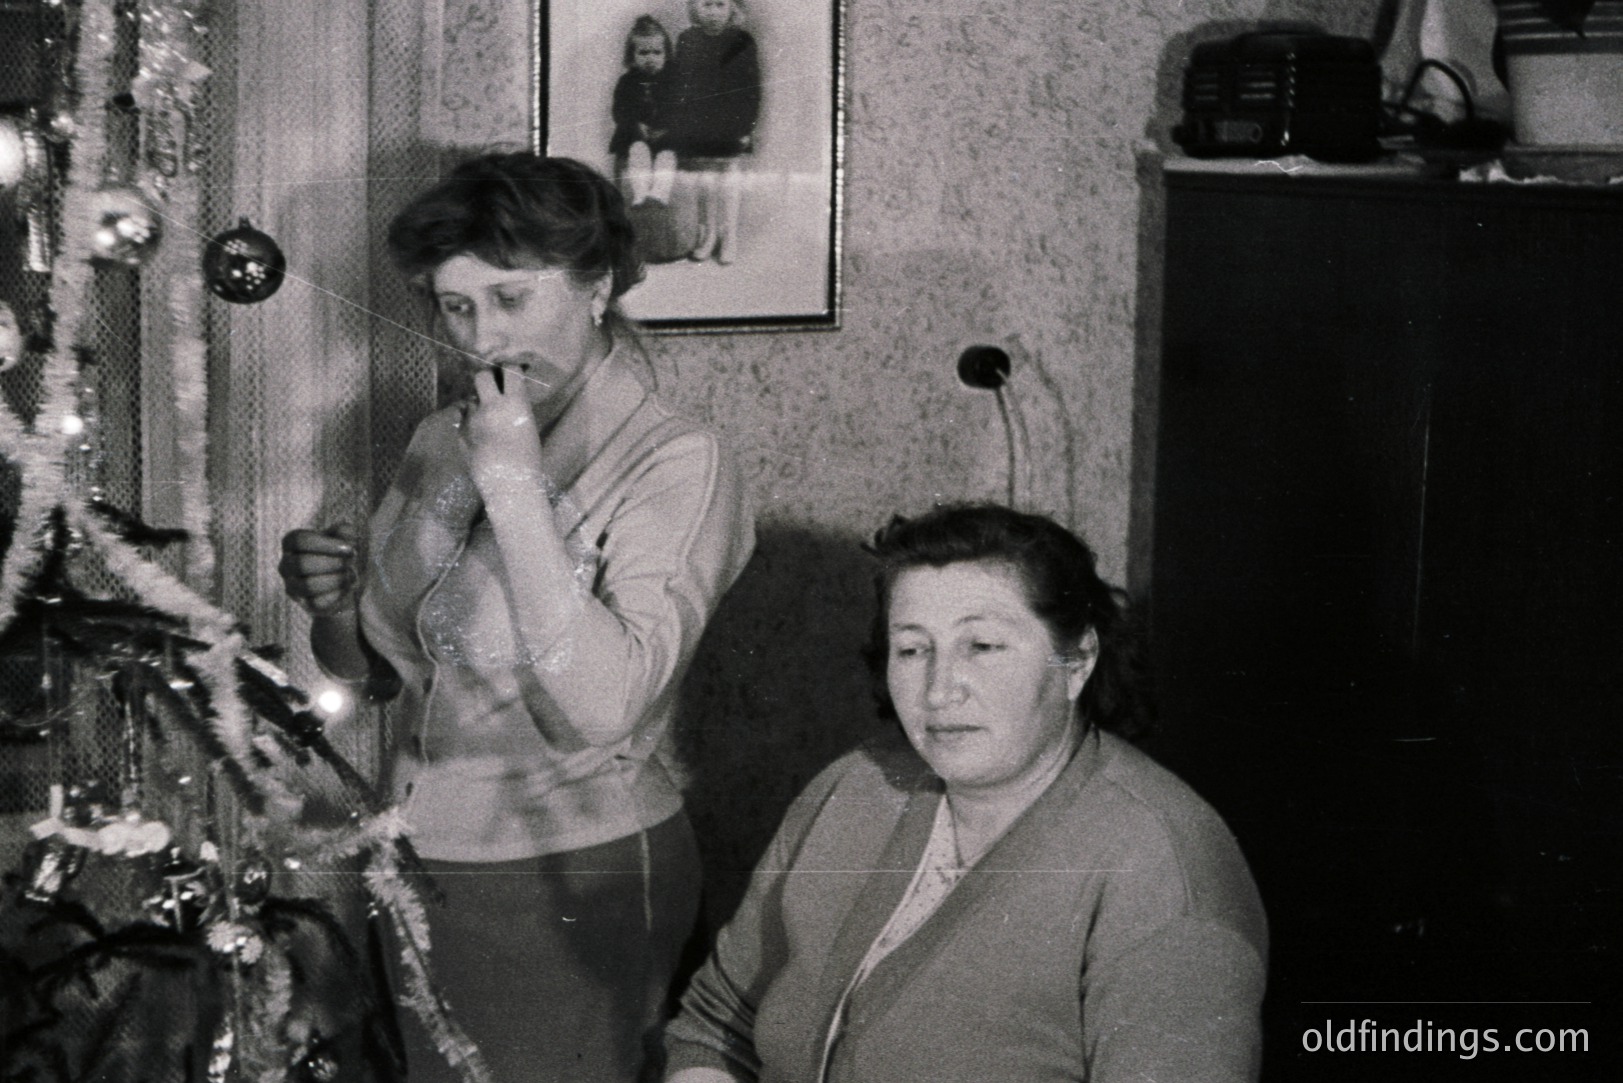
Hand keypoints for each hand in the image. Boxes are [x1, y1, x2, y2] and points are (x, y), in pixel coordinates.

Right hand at [279, 525, 358, 614]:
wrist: (342, 583)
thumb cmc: (338, 555)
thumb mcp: (343, 539)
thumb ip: (345, 532)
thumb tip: (345, 530)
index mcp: (291, 543)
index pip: (300, 540)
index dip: (327, 544)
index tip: (350, 548)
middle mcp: (285, 564)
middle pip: (302, 563)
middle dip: (333, 563)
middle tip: (350, 563)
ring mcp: (291, 586)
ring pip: (308, 585)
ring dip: (336, 579)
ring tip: (349, 575)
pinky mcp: (303, 603)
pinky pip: (318, 602)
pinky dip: (337, 594)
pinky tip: (345, 587)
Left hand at [460, 366, 545, 508]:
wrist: (510, 486)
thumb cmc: (528, 460)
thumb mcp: (528, 427)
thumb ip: (515, 408)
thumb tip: (505, 394)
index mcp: (516, 404)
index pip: (509, 370)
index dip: (509, 368)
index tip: (510, 372)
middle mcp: (492, 407)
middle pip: (480, 376)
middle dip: (486, 379)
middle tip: (492, 388)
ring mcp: (473, 419)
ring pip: (470, 399)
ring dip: (477, 404)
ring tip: (487, 421)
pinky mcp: (460, 432)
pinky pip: (462, 417)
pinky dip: (468, 421)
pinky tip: (478, 434)